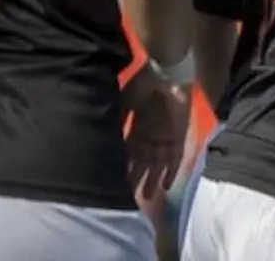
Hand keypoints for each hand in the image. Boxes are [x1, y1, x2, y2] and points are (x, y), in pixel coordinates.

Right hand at [122, 64, 190, 200]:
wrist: (164, 74)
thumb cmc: (141, 85)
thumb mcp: (121, 103)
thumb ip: (113, 119)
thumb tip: (95, 130)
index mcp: (135, 132)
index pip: (127, 157)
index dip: (122, 171)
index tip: (113, 186)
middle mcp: (149, 139)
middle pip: (142, 165)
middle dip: (136, 181)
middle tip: (128, 200)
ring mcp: (164, 138)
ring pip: (157, 166)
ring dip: (152, 181)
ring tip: (144, 198)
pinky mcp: (179, 137)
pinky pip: (175, 158)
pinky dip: (170, 172)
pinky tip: (165, 186)